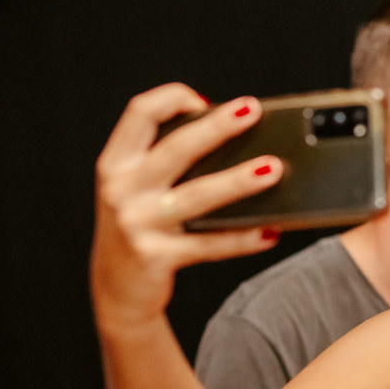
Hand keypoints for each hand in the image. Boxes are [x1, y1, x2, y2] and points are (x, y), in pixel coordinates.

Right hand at [91, 83, 282, 327]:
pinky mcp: (156, 257)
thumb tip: (231, 136)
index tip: (205, 100)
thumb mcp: (137, 189)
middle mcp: (122, 190)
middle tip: (252, 111)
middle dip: (216, 127)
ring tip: (272, 169)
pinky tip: (269, 231)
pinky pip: (208, 245)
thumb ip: (166, 161)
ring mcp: (137, 224)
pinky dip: (242, 238)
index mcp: (117, 164)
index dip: (172, 98)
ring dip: (237, 181)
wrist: (117, 290)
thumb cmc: (138, 228)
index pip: (139, 114)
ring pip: (196, 196)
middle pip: (175, 149)